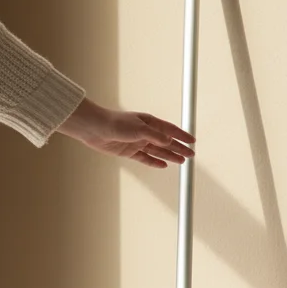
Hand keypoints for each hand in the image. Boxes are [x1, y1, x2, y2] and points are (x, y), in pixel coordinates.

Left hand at [57, 98, 195, 167]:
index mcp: (149, 122)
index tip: (193, 141)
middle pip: (166, 142)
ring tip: (182, 161)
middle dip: (179, 148)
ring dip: (170, 156)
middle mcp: (144, 132)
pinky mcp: (128, 152)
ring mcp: (137, 142)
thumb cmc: (115, 123)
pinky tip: (163, 165)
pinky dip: (155, 162)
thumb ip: (155, 136)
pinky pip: (145, 158)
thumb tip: (170, 141)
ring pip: (158, 151)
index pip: (170, 130)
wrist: (94, 128)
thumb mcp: (138, 129)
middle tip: (191, 154)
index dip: (182, 136)